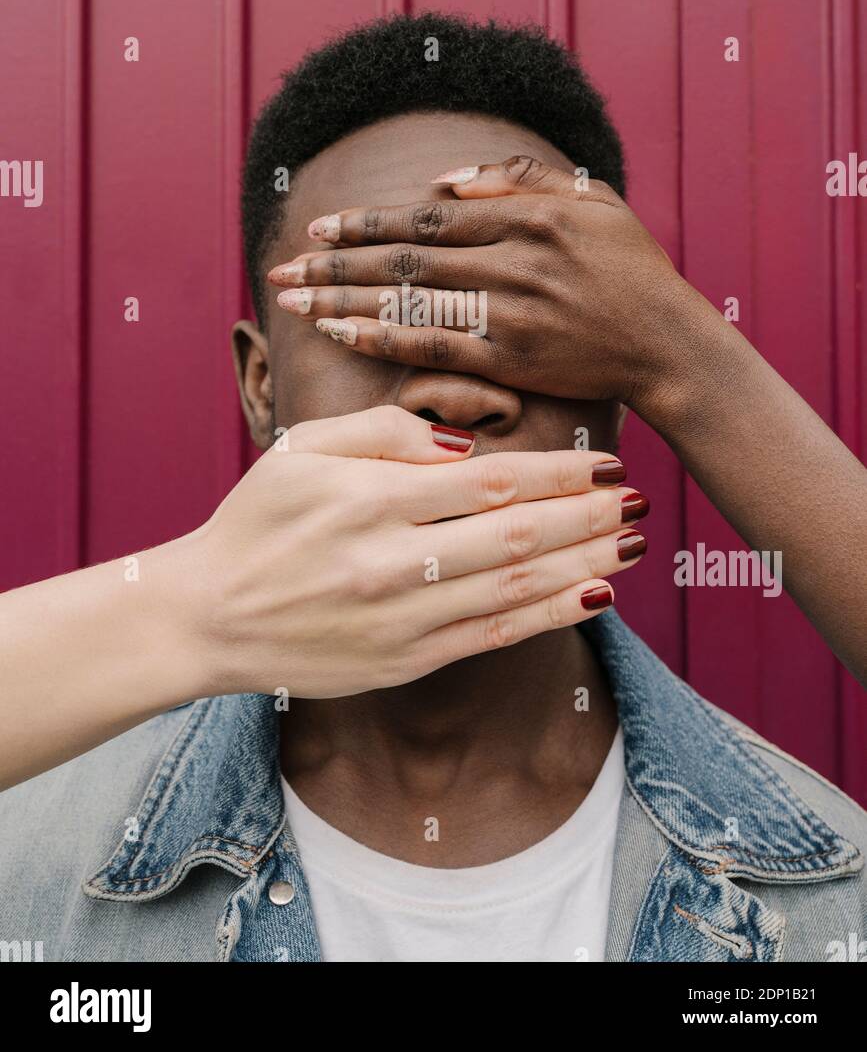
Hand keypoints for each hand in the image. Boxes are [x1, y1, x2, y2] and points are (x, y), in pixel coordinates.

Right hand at [186, 404, 647, 698]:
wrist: (209, 617)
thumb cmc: (258, 522)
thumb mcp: (301, 448)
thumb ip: (384, 431)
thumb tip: (465, 446)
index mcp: (371, 498)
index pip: (490, 481)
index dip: (558, 473)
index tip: (605, 463)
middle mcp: (394, 560)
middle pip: (519, 534)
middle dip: (589, 516)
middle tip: (638, 501)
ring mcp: (404, 618)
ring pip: (518, 589)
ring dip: (586, 564)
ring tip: (634, 545)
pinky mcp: (406, 661)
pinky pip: (494, 637)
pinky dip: (550, 616)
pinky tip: (593, 595)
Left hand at [267, 155, 694, 408]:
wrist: (670, 343)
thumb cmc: (632, 268)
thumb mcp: (591, 199)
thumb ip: (519, 178)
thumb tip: (443, 181)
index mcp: (527, 216)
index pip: (426, 216)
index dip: (365, 222)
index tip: (317, 228)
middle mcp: (512, 259)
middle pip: (403, 256)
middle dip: (334, 262)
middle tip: (280, 269)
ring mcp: (509, 312)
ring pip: (408, 299)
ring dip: (344, 298)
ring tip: (292, 302)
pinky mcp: (511, 359)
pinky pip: (433, 345)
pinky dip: (383, 337)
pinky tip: (341, 333)